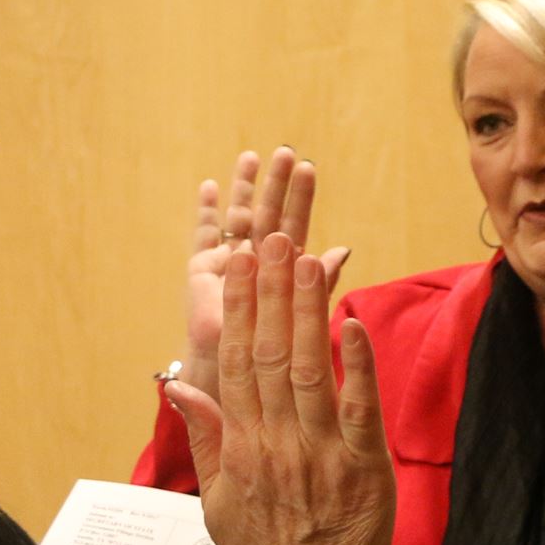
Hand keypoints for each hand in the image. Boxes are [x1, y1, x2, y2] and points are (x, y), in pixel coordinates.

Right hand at [164, 232, 393, 544]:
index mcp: (242, 446)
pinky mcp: (363, 467)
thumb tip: (179, 388)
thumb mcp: (216, 500)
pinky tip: (352, 323)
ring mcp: (320, 453)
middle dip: (272, 293)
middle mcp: (276, 441)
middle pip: (269, 354)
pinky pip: (359, 408)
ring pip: (308, 370)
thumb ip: (205, 438)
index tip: (241, 264)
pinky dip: (356, 366)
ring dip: (308, 313)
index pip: (236, 363)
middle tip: (274, 239)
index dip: (239, 310)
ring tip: (308, 260)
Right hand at [182, 148, 350, 402]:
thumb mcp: (302, 322)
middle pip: (267, 217)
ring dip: (245, 189)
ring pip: (238, 221)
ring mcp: (227, 267)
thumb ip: (318, 285)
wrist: (233, 393)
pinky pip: (204, 239)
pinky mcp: (201, 274)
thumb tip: (342, 250)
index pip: (293, 229)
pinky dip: (207, 213)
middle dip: (275, 185)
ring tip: (253, 156)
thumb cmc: (272, 366)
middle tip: (287, 152)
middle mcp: (256, 265)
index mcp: (283, 275)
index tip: (308, 169)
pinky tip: (211, 185)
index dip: (300, 200)